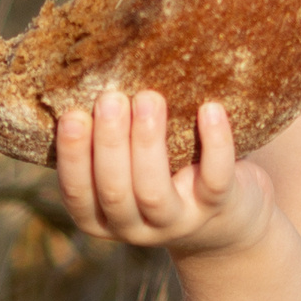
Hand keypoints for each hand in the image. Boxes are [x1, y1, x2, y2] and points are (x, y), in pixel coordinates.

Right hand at [53, 89, 274, 258]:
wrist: (229, 215)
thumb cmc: (166, 175)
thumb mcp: (130, 168)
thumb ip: (111, 139)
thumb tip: (93, 73)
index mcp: (102, 216)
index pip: (77, 194)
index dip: (73, 157)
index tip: (72, 115)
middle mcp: (135, 226)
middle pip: (114, 191)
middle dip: (109, 142)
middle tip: (110, 98)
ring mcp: (177, 221)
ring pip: (154, 192)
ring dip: (148, 143)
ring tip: (149, 98)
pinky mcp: (217, 207)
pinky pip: (215, 179)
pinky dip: (214, 143)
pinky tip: (209, 108)